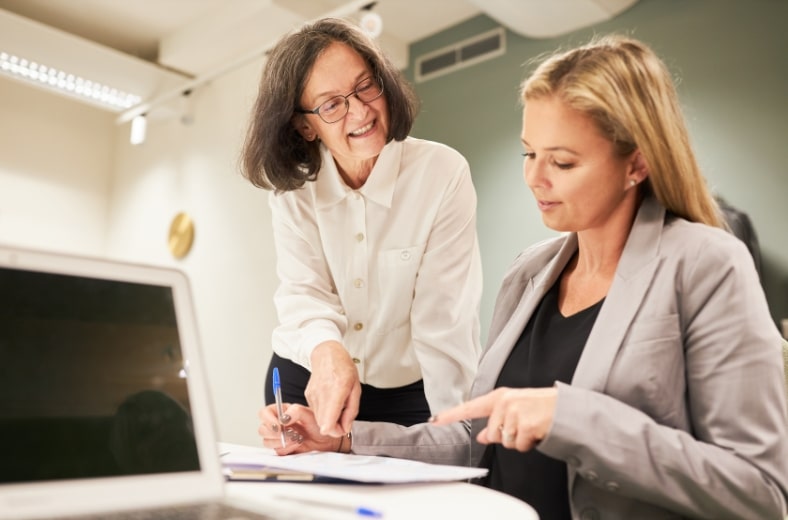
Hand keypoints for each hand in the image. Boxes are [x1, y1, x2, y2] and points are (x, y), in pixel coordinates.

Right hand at [257, 403, 343, 453]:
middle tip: (290, 434)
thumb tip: (283, 419)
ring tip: (297, 438)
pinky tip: (298, 445)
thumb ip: (295, 411)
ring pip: (267, 441)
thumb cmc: (319, 424)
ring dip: (281, 441)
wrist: (327, 440)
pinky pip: (277, 451)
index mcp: (281, 412)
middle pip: (262, 429)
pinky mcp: (282, 449)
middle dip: (274, 433)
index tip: (278, 426)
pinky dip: (287, 449)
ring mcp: (278, 438)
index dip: (268, 419)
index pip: (264, 413)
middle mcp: (277, 424)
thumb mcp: (309, 413)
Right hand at [305, 340, 360, 436]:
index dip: (336, 432)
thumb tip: (346, 428)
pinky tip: (330, 401)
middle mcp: (322, 394)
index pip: (328, 423)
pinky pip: (316, 411)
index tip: (344, 427)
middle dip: (334, 427)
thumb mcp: (356, 388)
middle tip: (344, 419)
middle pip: (323, 425)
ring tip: (338, 407)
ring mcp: (312, 395)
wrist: (326, 354)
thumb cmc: (344, 369)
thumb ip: (352, 410)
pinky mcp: (308, 396)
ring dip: (329, 419)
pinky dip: (324, 412)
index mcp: (337, 391)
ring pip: (319, 420)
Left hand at [430, 387, 557, 451]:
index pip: (470, 407)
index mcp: (500, 397)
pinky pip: (519, 446)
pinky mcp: (525, 425)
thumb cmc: (542, 407)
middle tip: (524, 425)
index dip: (450, 415)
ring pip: (505, 442)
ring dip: (519, 441)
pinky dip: (529, 444)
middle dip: (506, 436)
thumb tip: (483, 437)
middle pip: (492, 434)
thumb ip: (497, 420)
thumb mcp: (516, 409)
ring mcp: (514, 414)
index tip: (434, 419)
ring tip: (532, 427)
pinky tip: (537, 432)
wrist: (566, 408)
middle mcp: (504, 403)